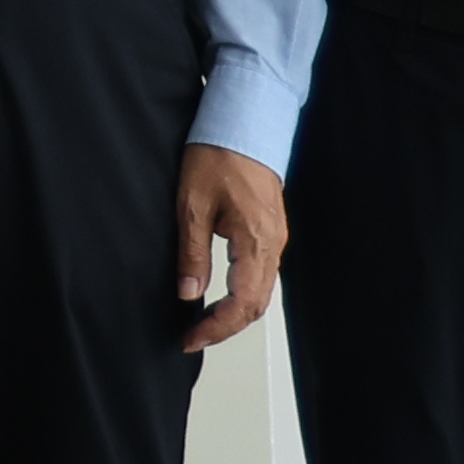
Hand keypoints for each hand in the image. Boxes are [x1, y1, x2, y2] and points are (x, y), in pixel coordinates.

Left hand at [171, 145, 287, 347]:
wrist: (244, 123)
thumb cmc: (218, 156)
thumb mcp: (192, 205)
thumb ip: (192, 253)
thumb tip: (188, 293)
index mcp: (256, 242)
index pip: (242, 304)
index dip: (216, 329)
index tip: (190, 340)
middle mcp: (273, 245)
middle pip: (256, 306)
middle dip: (225, 328)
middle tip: (193, 338)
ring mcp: (275, 239)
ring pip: (262, 293)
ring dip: (235, 314)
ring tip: (203, 323)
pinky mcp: (271, 232)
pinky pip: (262, 276)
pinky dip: (243, 295)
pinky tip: (221, 296)